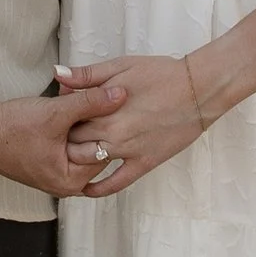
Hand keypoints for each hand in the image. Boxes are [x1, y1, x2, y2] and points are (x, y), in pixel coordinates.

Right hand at [0, 77, 125, 199]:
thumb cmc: (11, 128)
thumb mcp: (56, 113)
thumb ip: (91, 102)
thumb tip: (121, 94)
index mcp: (71, 181)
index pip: (105, 150)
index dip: (104, 123)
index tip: (99, 103)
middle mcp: (64, 184)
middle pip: (93, 148)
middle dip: (91, 122)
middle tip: (84, 101)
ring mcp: (53, 174)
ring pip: (79, 142)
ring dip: (78, 121)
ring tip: (68, 101)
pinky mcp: (44, 162)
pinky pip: (66, 142)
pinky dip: (67, 125)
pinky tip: (61, 106)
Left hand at [56, 53, 218, 195]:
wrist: (198, 90)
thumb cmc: (161, 74)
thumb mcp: (121, 66)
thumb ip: (87, 75)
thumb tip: (58, 75)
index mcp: (103, 107)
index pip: (68, 118)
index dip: (62, 117)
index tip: (62, 115)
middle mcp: (111, 132)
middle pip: (73, 141)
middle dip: (66, 137)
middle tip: (65, 135)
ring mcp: (128, 150)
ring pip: (88, 162)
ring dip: (77, 160)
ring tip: (73, 155)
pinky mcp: (144, 163)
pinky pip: (116, 182)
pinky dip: (99, 188)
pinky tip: (87, 189)